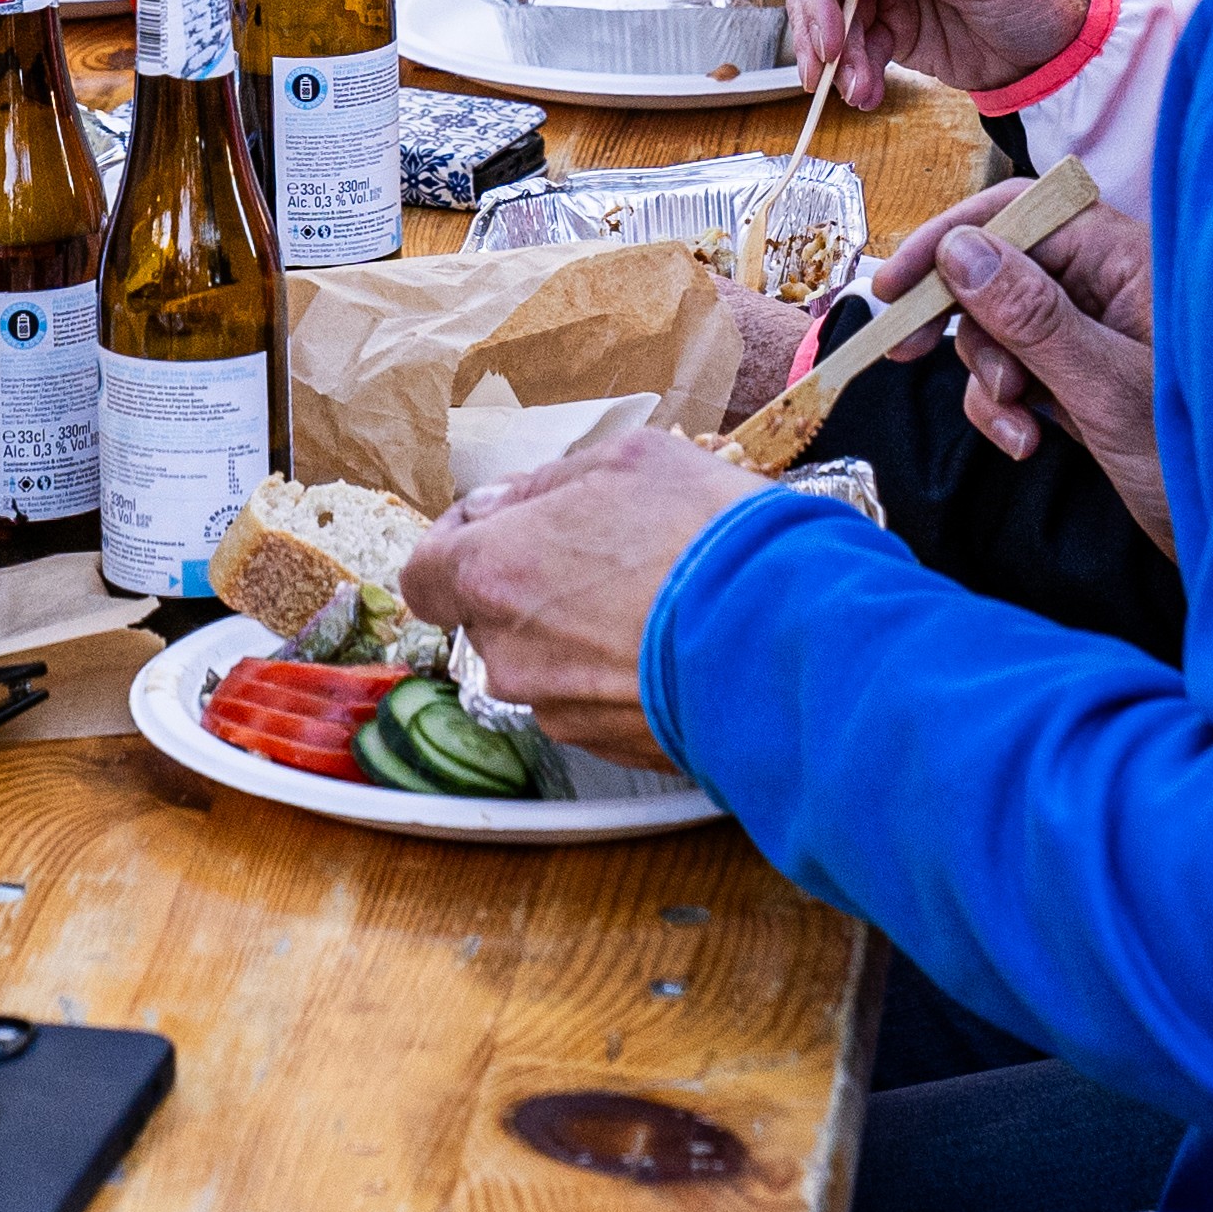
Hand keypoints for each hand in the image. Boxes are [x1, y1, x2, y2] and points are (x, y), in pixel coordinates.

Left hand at [399, 425, 764, 768]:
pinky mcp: (614, 750)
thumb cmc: (707, 537)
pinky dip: (620, 677)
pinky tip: (674, 644)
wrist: (789, 636)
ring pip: (545, 665)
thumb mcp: (629, 461)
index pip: (423, 576)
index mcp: (493, 574)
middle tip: (601, 555)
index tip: (493, 526)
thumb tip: (505, 505)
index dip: (452, 546)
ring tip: (652, 600)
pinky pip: (596, 705)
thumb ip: (546, 483)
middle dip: (530, 588)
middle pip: (489, 620)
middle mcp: (511, 654)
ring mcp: (562, 711)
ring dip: (580, 635)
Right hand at [786, 0, 1091, 112]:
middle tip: (825, 71)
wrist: (1059, 45)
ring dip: (834, 58)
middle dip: (816, 26)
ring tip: (858, 92)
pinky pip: (849, 48)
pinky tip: (868, 94)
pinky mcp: (887, 24)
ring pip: (825, 16)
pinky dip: (852, 73)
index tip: (830, 37)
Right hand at [869, 177, 1169, 544]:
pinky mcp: (1087, 381)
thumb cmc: (1198, 456)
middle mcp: (1111, 286)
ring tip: (1018, 426)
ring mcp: (1097, 335)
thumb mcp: (1106, 386)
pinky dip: (1006, 407)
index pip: (1021, 214)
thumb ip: (1031, 315)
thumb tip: (959, 249)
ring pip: (1002, 329)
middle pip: (1001, 269)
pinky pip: (1019, 373)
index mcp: (1128, 260)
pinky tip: (1027, 442)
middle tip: (906, 350)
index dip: (950, 240)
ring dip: (990, 380)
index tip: (894, 285)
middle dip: (962, 320)